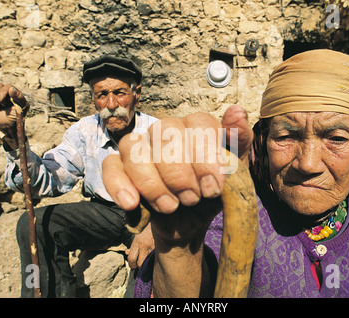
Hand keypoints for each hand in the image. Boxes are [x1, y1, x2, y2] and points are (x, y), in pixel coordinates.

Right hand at [0, 83, 28, 132]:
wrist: (7, 125)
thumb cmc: (15, 117)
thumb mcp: (21, 108)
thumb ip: (19, 98)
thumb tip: (11, 89)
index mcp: (14, 92)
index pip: (7, 86)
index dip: (3, 93)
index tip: (2, 103)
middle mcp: (5, 90)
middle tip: (1, 106)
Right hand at [103, 105, 252, 242]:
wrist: (190, 224)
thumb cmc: (211, 194)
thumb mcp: (235, 175)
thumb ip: (238, 143)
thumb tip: (238, 111)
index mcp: (196, 127)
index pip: (198, 122)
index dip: (206, 155)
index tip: (214, 188)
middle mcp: (166, 130)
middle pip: (164, 131)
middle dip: (179, 172)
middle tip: (193, 199)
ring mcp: (141, 147)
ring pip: (135, 148)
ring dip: (153, 183)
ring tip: (170, 207)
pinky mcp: (121, 167)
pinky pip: (110, 166)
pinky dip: (119, 184)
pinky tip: (132, 204)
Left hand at [126, 223, 153, 268]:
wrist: (153, 224)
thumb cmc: (144, 231)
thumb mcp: (136, 238)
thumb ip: (132, 246)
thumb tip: (127, 253)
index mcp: (136, 244)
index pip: (131, 258)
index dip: (131, 265)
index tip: (133, 266)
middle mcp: (143, 246)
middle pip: (140, 263)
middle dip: (139, 267)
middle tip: (139, 267)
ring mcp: (151, 247)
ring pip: (148, 262)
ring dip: (146, 264)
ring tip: (145, 263)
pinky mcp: (158, 248)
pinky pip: (154, 258)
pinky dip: (152, 260)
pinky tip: (152, 259)